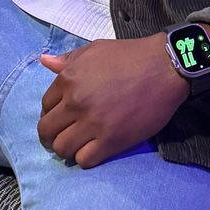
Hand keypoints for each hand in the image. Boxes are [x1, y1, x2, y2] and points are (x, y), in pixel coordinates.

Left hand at [37, 36, 190, 168]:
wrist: (165, 67)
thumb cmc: (130, 56)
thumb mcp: (94, 50)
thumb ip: (67, 60)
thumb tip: (44, 61)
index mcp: (68, 79)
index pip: (45, 106)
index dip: (50, 113)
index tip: (60, 118)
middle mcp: (75, 102)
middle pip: (47, 131)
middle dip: (50, 136)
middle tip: (62, 137)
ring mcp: (92, 123)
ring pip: (62, 149)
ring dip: (66, 149)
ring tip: (77, 145)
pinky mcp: (112, 140)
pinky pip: (84, 160)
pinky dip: (84, 158)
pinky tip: (93, 150)